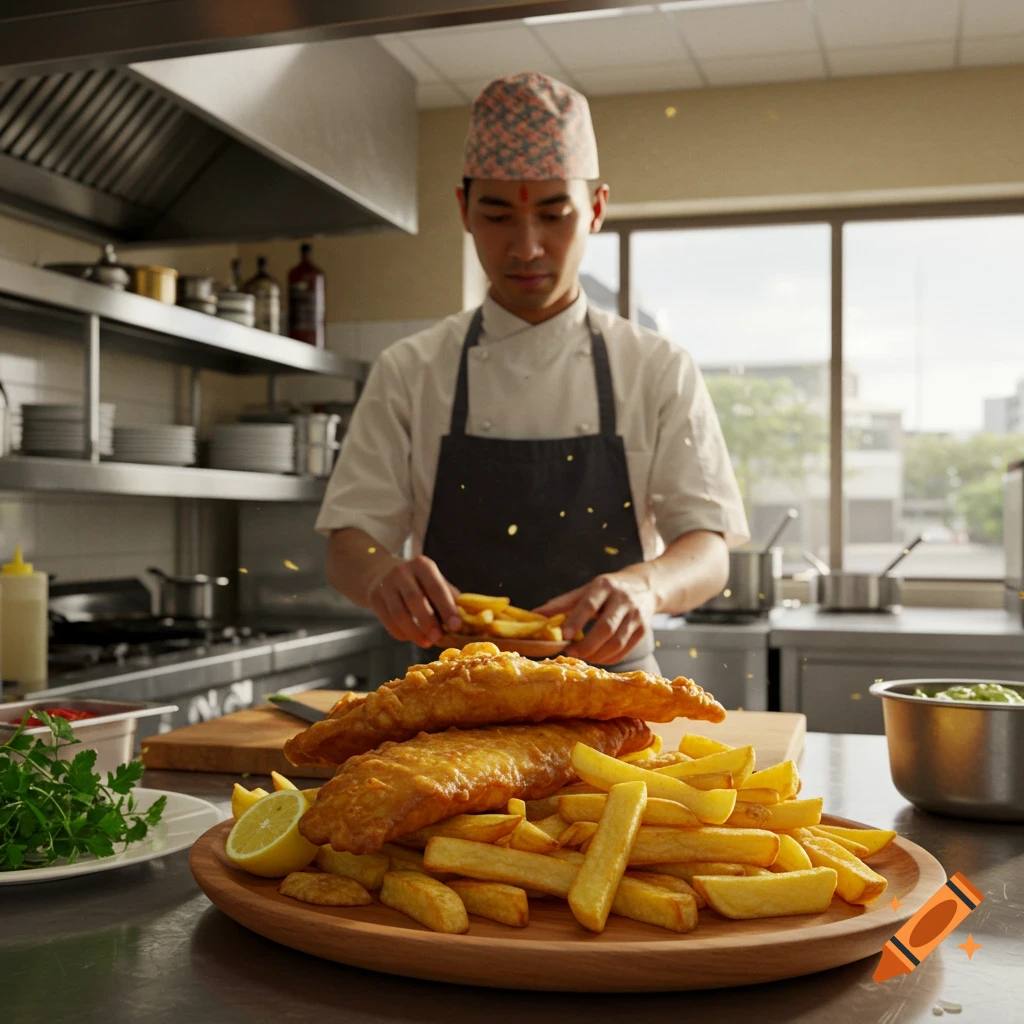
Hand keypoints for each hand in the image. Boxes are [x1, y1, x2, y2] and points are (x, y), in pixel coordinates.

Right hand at [366, 555, 461, 647]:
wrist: (379, 572)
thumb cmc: (416, 581)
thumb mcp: (432, 579)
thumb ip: (448, 597)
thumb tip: (466, 621)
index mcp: (422, 565)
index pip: (436, 588)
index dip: (447, 608)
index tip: (456, 626)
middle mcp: (402, 572)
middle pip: (415, 599)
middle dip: (429, 622)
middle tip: (438, 638)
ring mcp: (385, 584)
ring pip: (399, 614)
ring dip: (415, 632)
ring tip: (427, 642)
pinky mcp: (374, 598)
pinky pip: (388, 621)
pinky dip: (401, 633)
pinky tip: (411, 637)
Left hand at [535, 567, 655, 664]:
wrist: (646, 586)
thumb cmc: (608, 589)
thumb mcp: (586, 590)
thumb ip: (562, 603)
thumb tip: (535, 615)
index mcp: (604, 586)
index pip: (589, 604)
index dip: (576, 621)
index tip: (563, 636)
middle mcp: (623, 599)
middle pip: (606, 627)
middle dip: (587, 645)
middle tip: (572, 653)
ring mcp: (636, 615)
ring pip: (617, 642)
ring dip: (598, 655)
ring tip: (584, 656)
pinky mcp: (644, 630)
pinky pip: (625, 649)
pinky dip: (610, 658)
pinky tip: (598, 657)